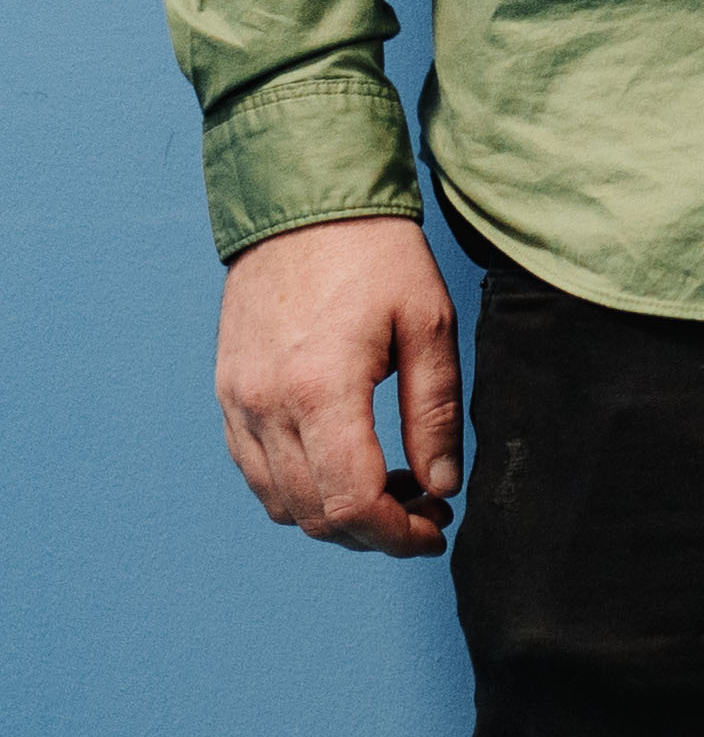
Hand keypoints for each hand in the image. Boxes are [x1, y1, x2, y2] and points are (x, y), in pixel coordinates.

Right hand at [216, 216, 462, 556]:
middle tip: (422, 512)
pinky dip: (298, 488)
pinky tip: (342, 464)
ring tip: (389, 488)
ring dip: (335, 515)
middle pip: (315, 515)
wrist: (302, 200)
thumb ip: (435, 414)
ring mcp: (239, 400)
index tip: (435, 530)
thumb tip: (441, 485)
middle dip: (374, 533)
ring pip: (280, 502)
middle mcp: (267, 404)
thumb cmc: (373, 253)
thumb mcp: (429, 324)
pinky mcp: (228, 391)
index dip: (399, 536)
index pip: (353, 503)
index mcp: (321, 389)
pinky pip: (255, 470)